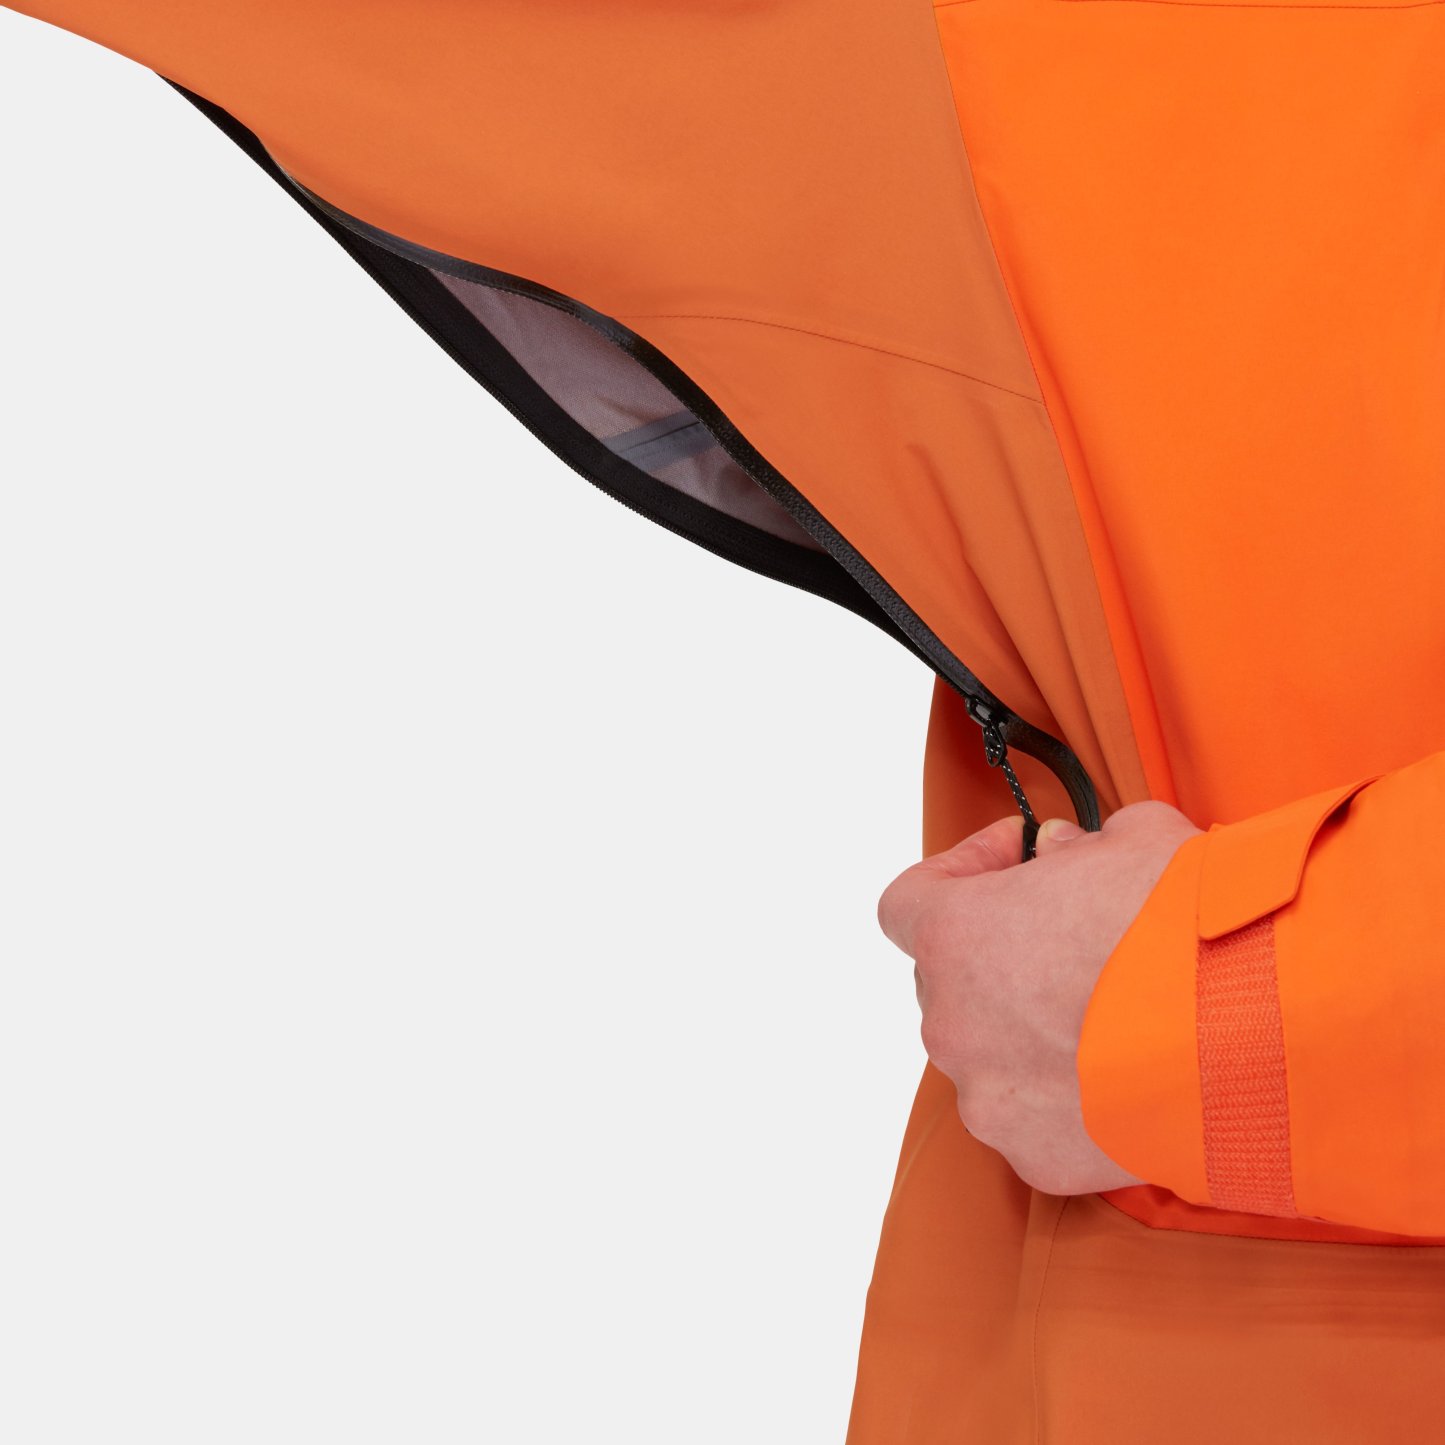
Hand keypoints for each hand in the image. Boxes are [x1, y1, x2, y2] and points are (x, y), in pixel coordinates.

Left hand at [876, 802, 1202, 1194]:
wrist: (1261, 1035)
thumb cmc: (1186, 927)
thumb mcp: (1135, 838)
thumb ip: (1079, 845)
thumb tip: (1063, 855)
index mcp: (955, 936)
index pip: (908, 902)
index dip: (958, 874)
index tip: (1015, 862)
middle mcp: (955, 1022)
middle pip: (952, 982)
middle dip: (1003, 956)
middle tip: (1072, 936)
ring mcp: (990, 1098)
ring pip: (992, 1057)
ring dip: (1034, 1031)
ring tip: (1112, 1013)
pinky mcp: (1037, 1156)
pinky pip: (1036, 1120)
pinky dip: (1070, 1099)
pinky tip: (1128, 1072)